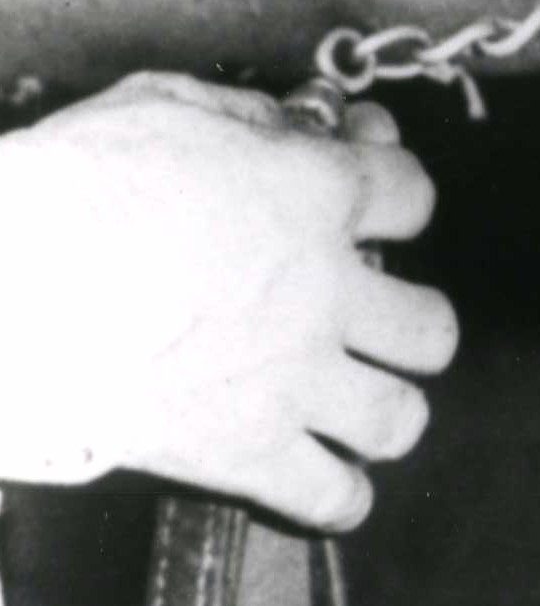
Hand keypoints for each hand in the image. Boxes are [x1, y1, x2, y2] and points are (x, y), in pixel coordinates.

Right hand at [0, 74, 457, 525]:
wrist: (5, 285)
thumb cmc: (73, 186)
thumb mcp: (165, 107)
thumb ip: (243, 117)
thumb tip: (285, 126)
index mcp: (320, 194)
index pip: (413, 194)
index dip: (395, 198)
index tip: (370, 208)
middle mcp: (328, 291)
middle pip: (431, 328)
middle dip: (409, 326)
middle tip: (369, 327)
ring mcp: (291, 380)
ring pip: (400, 418)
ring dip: (386, 413)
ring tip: (359, 406)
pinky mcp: (240, 452)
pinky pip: (328, 496)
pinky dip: (337, 499)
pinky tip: (330, 489)